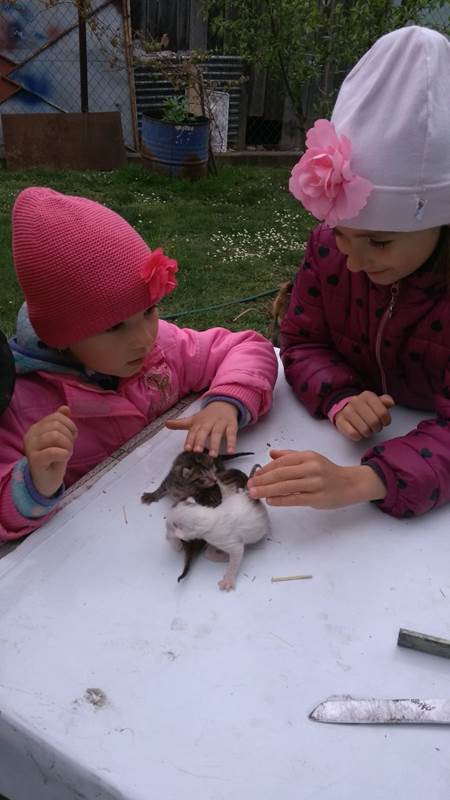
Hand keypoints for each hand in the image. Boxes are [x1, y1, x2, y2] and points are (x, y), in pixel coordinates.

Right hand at [24, 405, 77, 497]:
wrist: (45, 482)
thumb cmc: (53, 460)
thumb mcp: (59, 439)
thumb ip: (60, 423)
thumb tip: (65, 408)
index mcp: (36, 428)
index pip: (56, 417)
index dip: (69, 425)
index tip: (72, 436)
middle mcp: (31, 435)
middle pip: (56, 425)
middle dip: (69, 436)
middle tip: (69, 447)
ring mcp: (31, 448)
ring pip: (55, 436)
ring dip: (67, 445)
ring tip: (66, 453)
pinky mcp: (35, 461)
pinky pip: (52, 451)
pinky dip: (64, 453)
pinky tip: (64, 458)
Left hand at [165, 401, 238, 456]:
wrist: (224, 403)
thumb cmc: (207, 416)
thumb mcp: (194, 419)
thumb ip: (180, 424)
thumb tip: (166, 423)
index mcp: (198, 422)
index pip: (193, 432)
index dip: (190, 440)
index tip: (187, 449)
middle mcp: (209, 422)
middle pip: (203, 431)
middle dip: (200, 441)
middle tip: (197, 451)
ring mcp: (220, 423)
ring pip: (217, 433)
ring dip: (215, 444)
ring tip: (212, 455)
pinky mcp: (231, 425)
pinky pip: (232, 434)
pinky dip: (232, 442)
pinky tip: (231, 451)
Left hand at [247, 449, 386, 508]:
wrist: (350, 484)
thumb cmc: (327, 472)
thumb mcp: (310, 458)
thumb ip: (290, 456)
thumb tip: (270, 453)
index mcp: (307, 456)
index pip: (281, 462)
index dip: (265, 469)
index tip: (254, 476)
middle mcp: (311, 468)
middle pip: (281, 474)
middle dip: (262, 480)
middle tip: (249, 486)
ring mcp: (315, 483)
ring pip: (286, 486)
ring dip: (267, 490)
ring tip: (254, 493)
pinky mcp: (317, 498)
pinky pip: (295, 499)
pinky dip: (281, 500)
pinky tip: (270, 500)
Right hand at [334, 391, 394, 440]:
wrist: (345, 408)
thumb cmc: (365, 408)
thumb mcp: (376, 402)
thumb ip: (385, 401)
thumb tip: (390, 403)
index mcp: (367, 396)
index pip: (382, 412)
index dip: (386, 420)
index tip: (384, 422)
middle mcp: (356, 401)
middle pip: (374, 422)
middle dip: (377, 428)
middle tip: (375, 427)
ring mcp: (347, 411)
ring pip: (364, 429)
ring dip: (368, 433)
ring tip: (367, 430)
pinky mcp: (340, 421)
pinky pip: (353, 434)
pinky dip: (358, 436)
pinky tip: (358, 432)